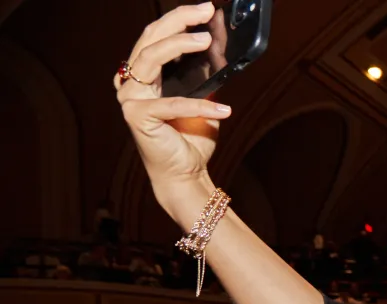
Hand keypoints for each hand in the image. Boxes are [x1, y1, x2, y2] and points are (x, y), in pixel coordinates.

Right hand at [115, 3, 230, 212]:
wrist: (186, 172)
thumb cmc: (191, 136)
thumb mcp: (205, 96)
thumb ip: (207, 71)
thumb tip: (220, 42)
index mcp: (144, 74)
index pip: (156, 36)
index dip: (179, 19)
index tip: (206, 8)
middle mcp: (131, 82)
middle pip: (150, 40)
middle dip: (178, 21)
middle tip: (205, 12)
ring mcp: (130, 98)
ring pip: (151, 59)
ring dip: (180, 46)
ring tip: (207, 41)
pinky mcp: (137, 117)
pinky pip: (171, 104)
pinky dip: (200, 106)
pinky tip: (224, 110)